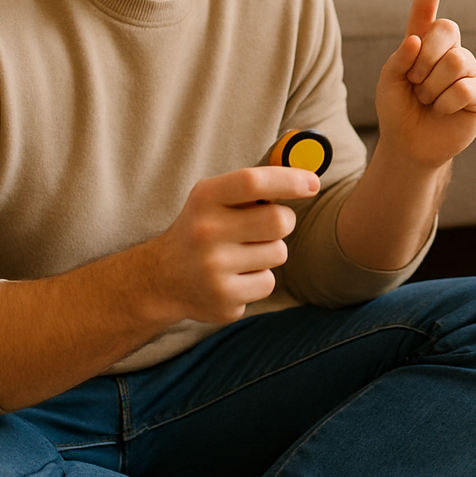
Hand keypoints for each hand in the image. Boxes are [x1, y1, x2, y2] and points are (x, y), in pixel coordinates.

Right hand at [143, 166, 319, 323]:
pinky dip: (259, 278)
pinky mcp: (224, 300)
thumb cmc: (203, 228)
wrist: (162, 279)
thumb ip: (253, 187)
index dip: (289, 180)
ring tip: (242, 253)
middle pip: (279, 221)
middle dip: (285, 220)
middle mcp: (206, 232)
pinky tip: (235, 276)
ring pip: (279, 253)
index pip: (253, 182)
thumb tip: (305, 176)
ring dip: (270, 251)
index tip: (313, 183)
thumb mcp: (214, 199)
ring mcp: (214, 270)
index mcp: (205, 199)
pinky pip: (268, 282)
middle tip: (270, 224)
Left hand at [375, 0, 475, 168]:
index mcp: (423, 37)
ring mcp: (468, 68)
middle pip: (445, 30)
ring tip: (429, 101)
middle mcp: (450, 47)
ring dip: (431, 88)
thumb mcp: (387, 80)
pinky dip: (446, 103)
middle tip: (416, 86)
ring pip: (454, 62)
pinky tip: (444, 111)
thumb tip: (418, 41)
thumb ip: (398, 58)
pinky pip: (465, 87)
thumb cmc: (397, 108)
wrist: (411, 145)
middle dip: (422, 62)